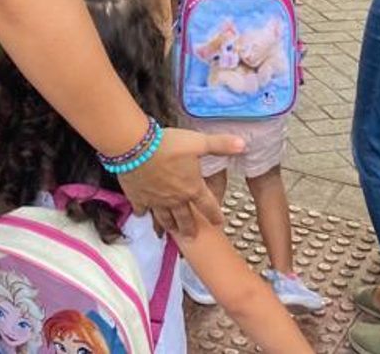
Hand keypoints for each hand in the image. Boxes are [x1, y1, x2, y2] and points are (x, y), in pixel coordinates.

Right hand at [117, 127, 243, 237]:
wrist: (136, 147)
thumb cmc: (169, 145)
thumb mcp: (198, 142)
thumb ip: (221, 145)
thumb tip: (243, 144)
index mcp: (192, 188)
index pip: (208, 206)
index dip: (215, 215)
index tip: (219, 223)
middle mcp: (175, 200)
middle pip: (185, 218)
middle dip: (190, 228)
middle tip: (193, 237)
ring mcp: (156, 201)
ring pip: (164, 218)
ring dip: (170, 226)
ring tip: (172, 233)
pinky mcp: (138, 197)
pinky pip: (142, 210)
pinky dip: (143, 213)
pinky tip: (143, 215)